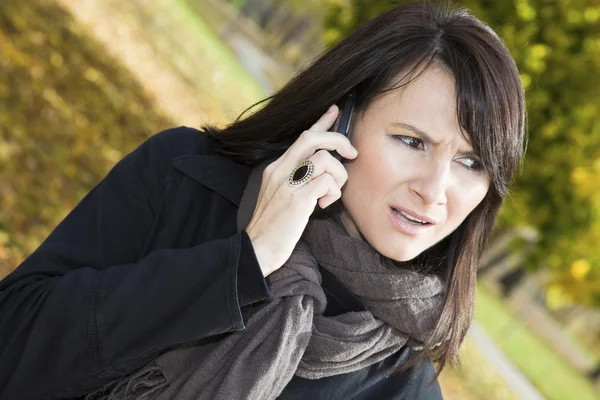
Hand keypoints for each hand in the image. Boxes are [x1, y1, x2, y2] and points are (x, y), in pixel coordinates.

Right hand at [246, 105, 358, 276]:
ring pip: (325, 159)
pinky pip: (326, 181)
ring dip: (338, 176)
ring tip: (330, 195)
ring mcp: (288, 183)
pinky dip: (333, 192)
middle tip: (352, 152)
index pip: (301, 137)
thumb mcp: (281, 197)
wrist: (257, 250)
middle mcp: (280, 170)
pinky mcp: (297, 198)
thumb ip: (298, 181)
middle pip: (312, 138)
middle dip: (338, 139)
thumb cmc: (273, 227)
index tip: (335, 111)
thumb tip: (324, 173)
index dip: (321, 122)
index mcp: (276, 168)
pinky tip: (324, 205)